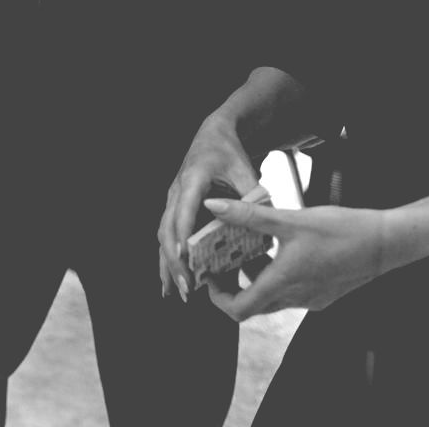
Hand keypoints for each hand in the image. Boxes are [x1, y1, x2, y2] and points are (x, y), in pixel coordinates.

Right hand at [158, 116, 259, 297]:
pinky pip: (166, 237)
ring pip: (163, 236)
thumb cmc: (229, 153)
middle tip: (187, 286)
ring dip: (168, 264)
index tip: (185, 257)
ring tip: (176, 293)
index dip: (183, 234)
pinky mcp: (174, 210)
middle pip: (168, 229)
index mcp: (192, 179)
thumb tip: (266, 225)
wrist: (212, 136)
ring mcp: (172, 201)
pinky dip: (167, 259)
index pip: (184, 210)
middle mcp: (176, 191)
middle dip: (175, 260)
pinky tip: (169, 282)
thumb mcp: (244, 170)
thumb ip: (253, 195)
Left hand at [201, 201, 390, 319]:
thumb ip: (249, 215)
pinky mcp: (324, 294)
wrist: (385, 243)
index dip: (218, 297)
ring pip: (272, 296)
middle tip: (224, 259)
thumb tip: (214, 206)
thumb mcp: (290, 219)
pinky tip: (281, 249)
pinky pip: (291, 291)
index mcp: (283, 283)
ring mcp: (311, 299)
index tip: (210, 275)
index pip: (238, 309)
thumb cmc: (341, 230)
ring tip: (251, 247)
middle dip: (233, 284)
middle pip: (252, 304)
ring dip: (256, 277)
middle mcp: (295, 298)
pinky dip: (278, 275)